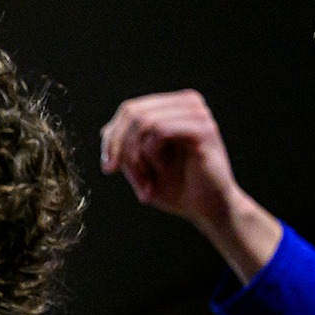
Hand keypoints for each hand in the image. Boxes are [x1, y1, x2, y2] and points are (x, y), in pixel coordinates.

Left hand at [100, 88, 280, 281]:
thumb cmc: (176, 189)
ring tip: (145, 181)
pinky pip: (159, 132)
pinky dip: (150, 155)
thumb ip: (124, 146)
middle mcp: (188, 104)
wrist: (208, 210)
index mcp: (174, 107)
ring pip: (143, 122)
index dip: (111, 139)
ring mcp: (198, 114)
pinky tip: (161, 171)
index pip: (129, 109)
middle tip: (121, 174)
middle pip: (132, 112)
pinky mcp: (204, 130)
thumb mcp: (139, 166)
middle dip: (120, 147)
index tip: (109, 168)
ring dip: (135, 157)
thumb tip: (105, 130)